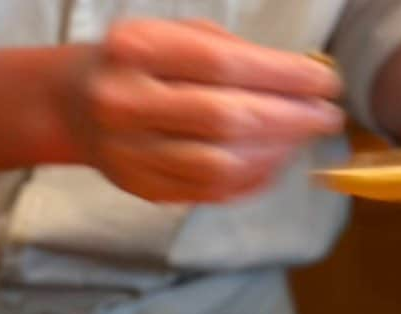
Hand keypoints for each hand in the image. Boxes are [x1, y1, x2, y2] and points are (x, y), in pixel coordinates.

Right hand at [60, 19, 343, 202]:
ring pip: (219, 164)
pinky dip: (252, 177)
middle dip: (288, 119)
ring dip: (275, 153)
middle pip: (224, 119)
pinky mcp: (140, 187)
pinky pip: (209, 191)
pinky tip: (275, 159)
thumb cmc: (142, 62)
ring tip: (303, 137)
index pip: (222, 67)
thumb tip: (305, 82)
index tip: (326, 82)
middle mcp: (123, 103)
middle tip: (326, 116)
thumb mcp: (177, 36)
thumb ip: (234, 54)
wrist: (74, 103)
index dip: (282, 77)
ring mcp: (128, 152)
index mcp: (133, 49)